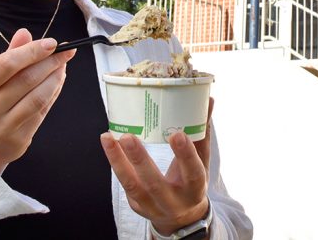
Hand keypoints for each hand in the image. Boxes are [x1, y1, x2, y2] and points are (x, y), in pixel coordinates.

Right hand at [0, 28, 75, 171]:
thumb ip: (8, 56)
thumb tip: (25, 32)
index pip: (7, 65)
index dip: (32, 51)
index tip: (53, 42)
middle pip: (26, 79)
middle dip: (50, 62)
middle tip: (67, 51)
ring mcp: (3, 127)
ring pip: (38, 97)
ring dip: (56, 78)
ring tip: (64, 65)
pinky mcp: (19, 139)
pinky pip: (42, 111)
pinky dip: (53, 93)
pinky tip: (59, 81)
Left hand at [100, 98, 215, 234]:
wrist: (181, 218)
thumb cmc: (191, 181)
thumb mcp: (201, 162)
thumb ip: (202, 133)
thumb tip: (208, 100)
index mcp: (194, 189)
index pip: (192, 173)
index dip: (185, 155)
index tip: (176, 134)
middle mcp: (173, 202)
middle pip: (155, 183)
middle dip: (140, 160)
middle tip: (128, 137)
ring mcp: (152, 206)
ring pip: (132, 185)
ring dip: (118, 161)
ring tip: (108, 137)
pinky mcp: (137, 205)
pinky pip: (125, 184)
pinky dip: (115, 162)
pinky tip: (109, 143)